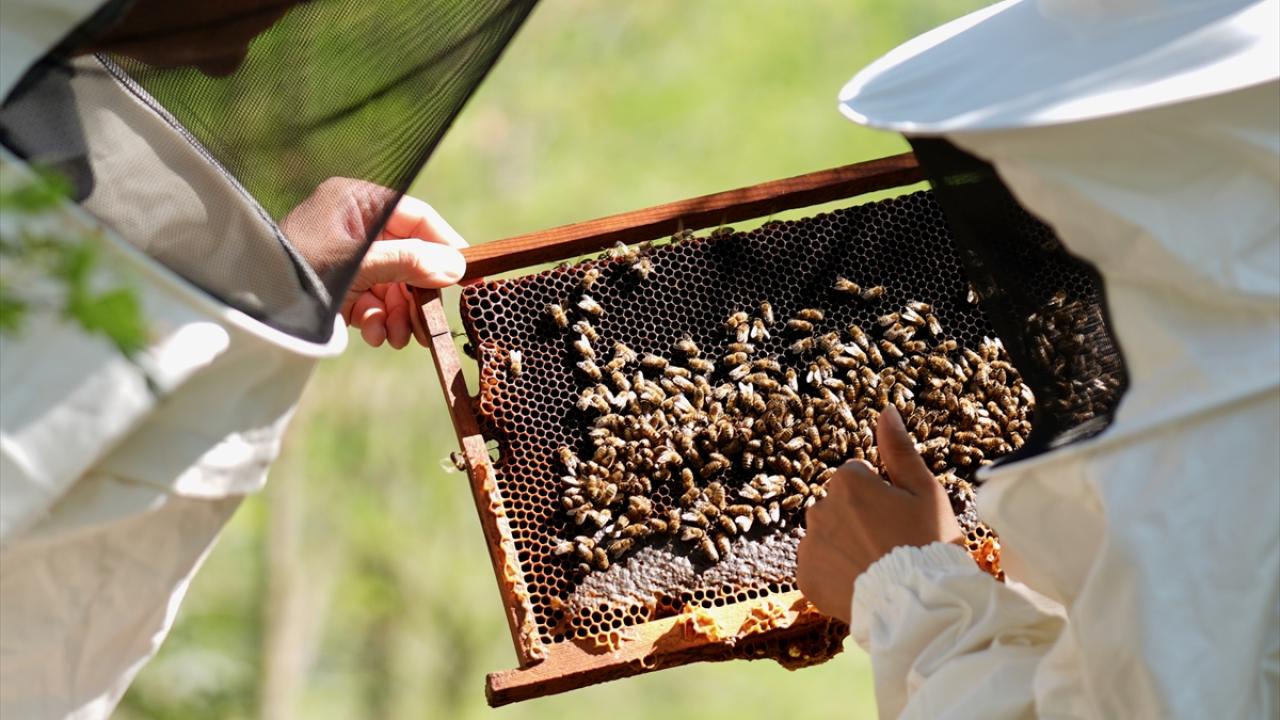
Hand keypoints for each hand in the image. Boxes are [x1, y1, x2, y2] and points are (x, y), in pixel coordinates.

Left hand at [281, 177, 466, 348]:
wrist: (250, 305)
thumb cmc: (298, 269)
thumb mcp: (358, 264)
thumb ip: (409, 262)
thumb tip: (457, 266)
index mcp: (358, 201)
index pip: (419, 218)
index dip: (446, 247)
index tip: (467, 277)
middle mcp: (356, 223)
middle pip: (410, 257)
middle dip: (416, 295)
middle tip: (427, 326)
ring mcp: (349, 255)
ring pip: (395, 284)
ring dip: (399, 314)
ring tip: (394, 338)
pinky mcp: (340, 283)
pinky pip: (374, 300)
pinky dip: (378, 320)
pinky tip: (373, 335)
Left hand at [796, 406, 963, 622]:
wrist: (919, 607)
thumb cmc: (929, 545)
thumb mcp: (925, 492)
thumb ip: (899, 450)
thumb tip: (886, 410)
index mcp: (847, 481)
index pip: (858, 476)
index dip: (882, 496)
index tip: (900, 519)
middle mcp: (819, 507)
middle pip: (840, 505)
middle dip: (859, 518)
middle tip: (891, 545)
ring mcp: (810, 544)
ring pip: (827, 534)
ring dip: (845, 544)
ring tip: (877, 567)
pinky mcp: (805, 577)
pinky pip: (818, 566)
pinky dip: (834, 573)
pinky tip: (860, 583)